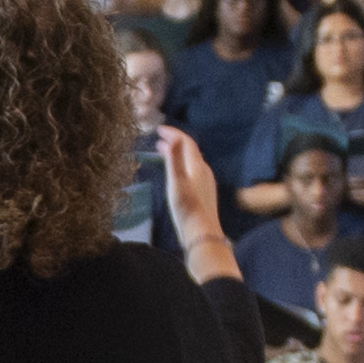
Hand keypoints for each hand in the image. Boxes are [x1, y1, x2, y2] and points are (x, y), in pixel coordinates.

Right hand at [154, 136, 225, 254]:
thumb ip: (175, 159)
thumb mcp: (177, 182)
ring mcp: (205, 182)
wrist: (202, 233)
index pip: (186, 142)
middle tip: (159, 139)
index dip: (173, 133)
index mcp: (197, 166)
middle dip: (174, 142)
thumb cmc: (186, 208)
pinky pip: (192, 170)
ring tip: (163, 151)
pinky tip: (175, 173)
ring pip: (191, 160)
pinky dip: (181, 164)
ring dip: (177, 153)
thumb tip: (174, 138)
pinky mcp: (204, 192)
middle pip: (189, 150)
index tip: (158, 129)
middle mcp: (204, 170)